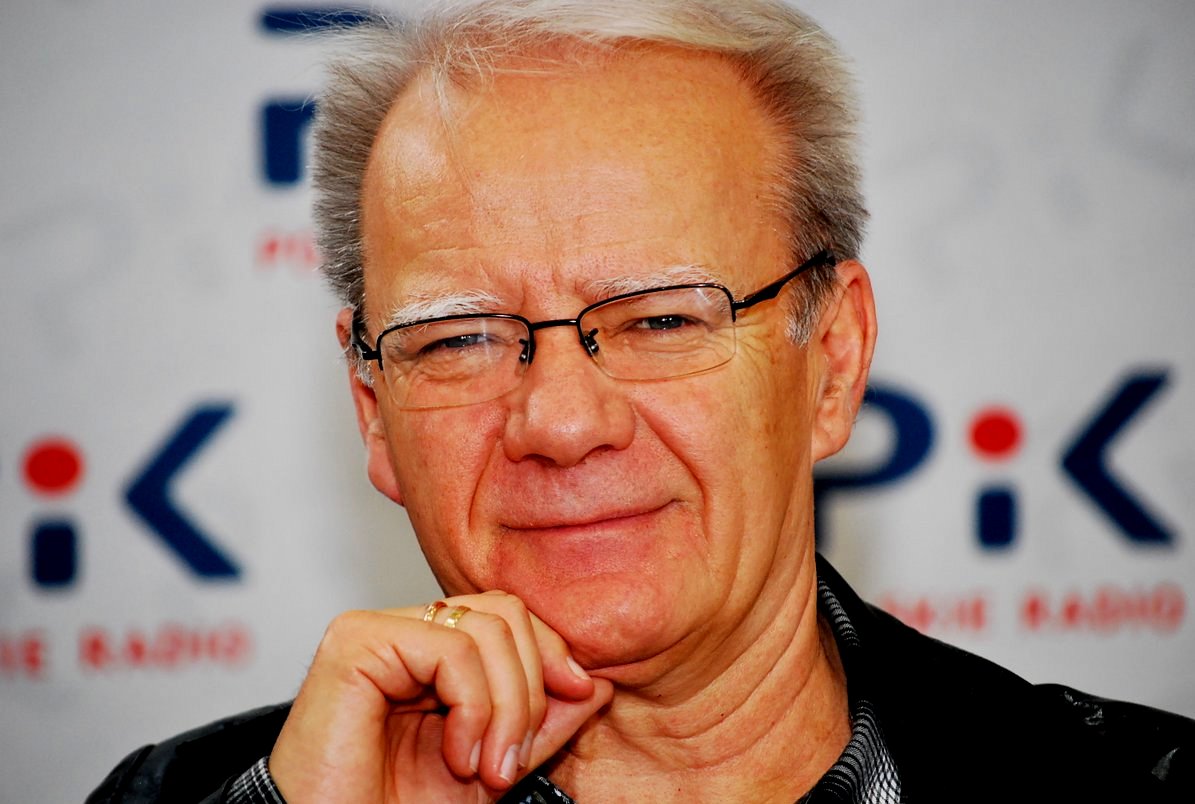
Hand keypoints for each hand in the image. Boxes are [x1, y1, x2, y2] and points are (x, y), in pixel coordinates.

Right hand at [268, 591, 612, 802]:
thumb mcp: (491, 763)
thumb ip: (539, 724)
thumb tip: (596, 683)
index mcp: (431, 649)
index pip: (510, 615)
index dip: (553, 653)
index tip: (580, 696)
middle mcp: (403, 629)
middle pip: (505, 613)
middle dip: (531, 689)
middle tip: (512, 761)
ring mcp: (377, 628)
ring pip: (486, 628)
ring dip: (506, 709)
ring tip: (485, 769)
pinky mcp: (356, 641)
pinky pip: (452, 649)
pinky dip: (474, 708)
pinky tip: (455, 755)